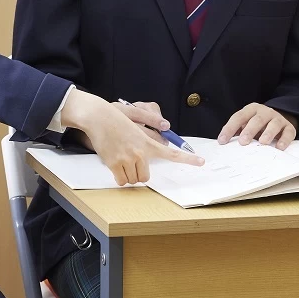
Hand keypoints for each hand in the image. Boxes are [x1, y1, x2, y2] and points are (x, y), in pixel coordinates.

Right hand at [70, 91, 203, 184]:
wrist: (98, 117)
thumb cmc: (115, 119)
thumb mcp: (136, 121)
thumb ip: (149, 131)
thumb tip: (164, 130)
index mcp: (147, 142)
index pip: (171, 153)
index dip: (187, 159)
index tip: (201, 162)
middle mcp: (140, 152)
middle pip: (145, 176)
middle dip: (138, 174)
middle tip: (131, 164)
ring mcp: (127, 158)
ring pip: (133, 179)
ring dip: (128, 175)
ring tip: (120, 161)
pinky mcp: (114, 163)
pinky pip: (121, 181)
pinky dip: (119, 178)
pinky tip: (115, 167)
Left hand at [219, 102, 296, 148]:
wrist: (279, 119)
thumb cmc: (258, 125)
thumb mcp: (246, 124)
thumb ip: (237, 130)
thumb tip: (224, 142)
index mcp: (251, 109)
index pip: (238, 117)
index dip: (229, 128)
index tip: (222, 141)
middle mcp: (265, 112)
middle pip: (256, 120)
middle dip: (249, 131)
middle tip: (243, 142)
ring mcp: (278, 119)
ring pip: (273, 124)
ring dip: (268, 133)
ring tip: (262, 142)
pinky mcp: (289, 127)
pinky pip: (288, 133)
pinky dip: (284, 140)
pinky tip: (279, 147)